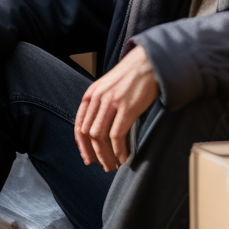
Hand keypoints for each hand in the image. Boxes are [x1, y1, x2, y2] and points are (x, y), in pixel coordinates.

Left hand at [74, 46, 157, 171]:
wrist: (149, 62)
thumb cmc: (132, 77)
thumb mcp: (109, 88)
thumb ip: (101, 105)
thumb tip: (99, 131)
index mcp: (91, 94)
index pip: (79, 125)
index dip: (82, 146)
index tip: (87, 159)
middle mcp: (98, 98)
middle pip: (89, 134)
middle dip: (94, 154)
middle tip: (103, 166)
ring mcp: (111, 102)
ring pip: (100, 137)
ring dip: (106, 155)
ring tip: (113, 165)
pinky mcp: (127, 107)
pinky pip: (117, 135)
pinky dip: (119, 150)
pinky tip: (124, 157)